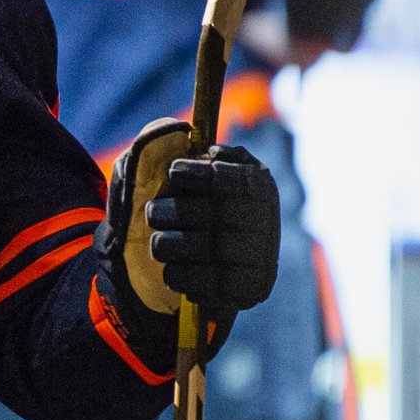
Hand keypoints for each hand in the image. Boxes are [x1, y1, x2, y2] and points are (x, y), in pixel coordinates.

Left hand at [102, 121, 280, 319]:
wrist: (199, 266)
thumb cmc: (185, 207)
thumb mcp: (177, 175)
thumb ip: (167, 145)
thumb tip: (173, 130)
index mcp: (256, 183)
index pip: (232, 177)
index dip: (201, 174)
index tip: (172, 173)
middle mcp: (267, 218)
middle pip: (220, 214)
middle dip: (178, 212)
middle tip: (153, 213)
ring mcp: (262, 256)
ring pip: (213, 249)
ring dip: (174, 246)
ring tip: (158, 243)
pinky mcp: (252, 289)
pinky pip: (213, 285)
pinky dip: (182, 276)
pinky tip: (171, 269)